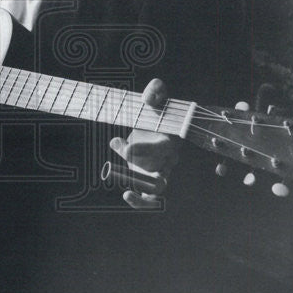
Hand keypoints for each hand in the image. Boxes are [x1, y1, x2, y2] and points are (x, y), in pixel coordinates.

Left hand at [109, 78, 179, 209]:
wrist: (154, 125)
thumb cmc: (156, 112)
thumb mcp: (156, 97)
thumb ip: (156, 91)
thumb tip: (149, 97)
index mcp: (170, 142)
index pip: (162, 149)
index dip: (144, 150)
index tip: (126, 148)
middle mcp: (168, 161)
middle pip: (161, 174)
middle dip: (141, 174)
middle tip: (122, 170)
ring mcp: (159, 173)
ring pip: (157, 190)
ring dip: (143, 196)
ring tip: (127, 193)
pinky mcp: (149, 181)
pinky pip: (149, 197)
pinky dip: (140, 201)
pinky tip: (127, 195)